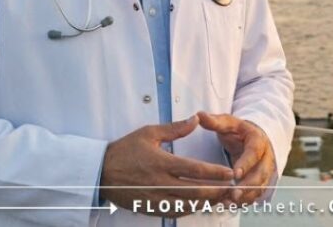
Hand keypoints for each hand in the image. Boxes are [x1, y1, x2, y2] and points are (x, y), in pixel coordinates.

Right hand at [99, 114, 234, 216]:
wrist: (101, 171)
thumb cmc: (125, 150)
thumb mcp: (149, 133)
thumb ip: (175, 128)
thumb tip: (195, 119)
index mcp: (162, 163)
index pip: (195, 170)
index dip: (215, 173)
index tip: (229, 173)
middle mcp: (160, 183)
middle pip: (195, 192)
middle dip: (216, 191)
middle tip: (231, 189)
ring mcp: (155, 198)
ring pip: (187, 206)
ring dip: (205, 203)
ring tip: (220, 198)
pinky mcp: (150, 208)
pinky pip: (174, 212)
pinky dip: (190, 210)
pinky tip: (199, 205)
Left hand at [197, 111, 275, 204]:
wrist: (252, 138)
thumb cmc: (238, 130)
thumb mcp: (228, 123)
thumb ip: (215, 121)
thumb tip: (199, 115)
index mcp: (258, 140)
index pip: (254, 152)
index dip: (246, 163)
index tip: (235, 173)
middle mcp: (265, 157)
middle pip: (260, 173)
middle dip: (248, 185)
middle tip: (233, 194)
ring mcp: (265, 171)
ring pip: (259, 186)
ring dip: (246, 196)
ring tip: (229, 202)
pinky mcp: (260, 182)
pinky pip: (255, 194)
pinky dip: (245, 200)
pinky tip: (230, 204)